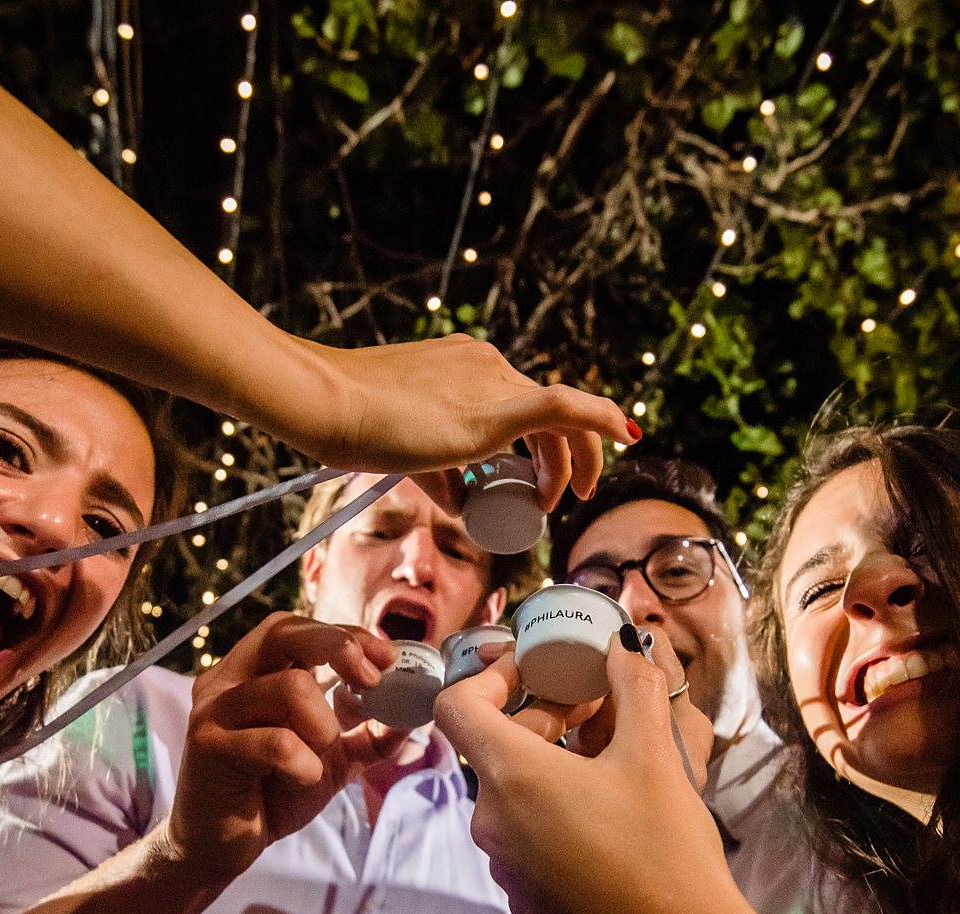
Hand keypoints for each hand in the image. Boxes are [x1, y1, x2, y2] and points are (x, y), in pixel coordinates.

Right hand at [166, 613, 406, 877]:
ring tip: (317, 759)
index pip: (297, 628)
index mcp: (253, 673)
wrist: (219, 846)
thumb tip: (414, 717)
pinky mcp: (208, 747)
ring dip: (325, 728)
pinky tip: (298, 779)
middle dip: (339, 648)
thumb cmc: (269, 795)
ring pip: (291, 688)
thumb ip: (367, 738)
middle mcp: (228, 681)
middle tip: (371, 682)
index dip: (345, 635)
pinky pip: (279, 743)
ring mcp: (214, 711)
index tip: (387, 659)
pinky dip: (305, 765)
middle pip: (284, 632)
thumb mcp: (331, 762)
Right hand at [275, 334, 633, 513]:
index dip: (536, 444)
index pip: (517, 403)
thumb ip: (433, 471)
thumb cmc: (350, 424)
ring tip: (557, 503)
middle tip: (552, 500)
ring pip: (559, 419)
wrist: (331, 403)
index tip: (532, 477)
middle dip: (560, 460)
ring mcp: (494, 382)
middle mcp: (488, 365)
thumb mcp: (401, 449)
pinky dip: (601, 419)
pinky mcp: (496, 408)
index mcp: (465, 364)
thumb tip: (457, 501)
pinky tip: (628, 435)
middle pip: (545, 415)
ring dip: (570, 463)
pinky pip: (565, 408)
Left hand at [432, 637, 742, 913]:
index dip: (489, 676)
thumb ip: (635, 687)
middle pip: (491, 748)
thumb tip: (624, 644)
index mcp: (510, 777)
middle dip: (540, 717)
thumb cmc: (663, 848)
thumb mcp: (655, 755)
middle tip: (596, 709)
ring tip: (610, 762)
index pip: (456, 706)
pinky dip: (554, 812)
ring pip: (512, 795)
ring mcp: (504, 870)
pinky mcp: (526, 904)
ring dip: (550, 765)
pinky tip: (611, 820)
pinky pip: (526, 839)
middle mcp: (491, 823)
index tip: (536, 668)